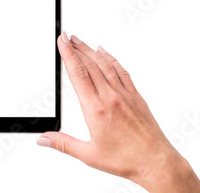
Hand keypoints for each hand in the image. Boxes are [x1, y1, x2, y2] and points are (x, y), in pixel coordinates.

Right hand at [37, 32, 199, 192]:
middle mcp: (110, 97)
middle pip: (90, 64)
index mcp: (96, 109)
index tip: (62, 42)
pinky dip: (111, 59)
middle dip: (76, 48)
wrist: (156, 161)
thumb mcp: (89, 154)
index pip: (78, 74)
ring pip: (104, 65)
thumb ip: (63, 144)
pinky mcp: (135, 96)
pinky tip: (104, 52)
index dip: (68, 55)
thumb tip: (43, 139)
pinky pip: (121, 71)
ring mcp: (124, 94)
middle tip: (66, 37)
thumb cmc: (126, 159)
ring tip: (80, 40)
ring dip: (90, 50)